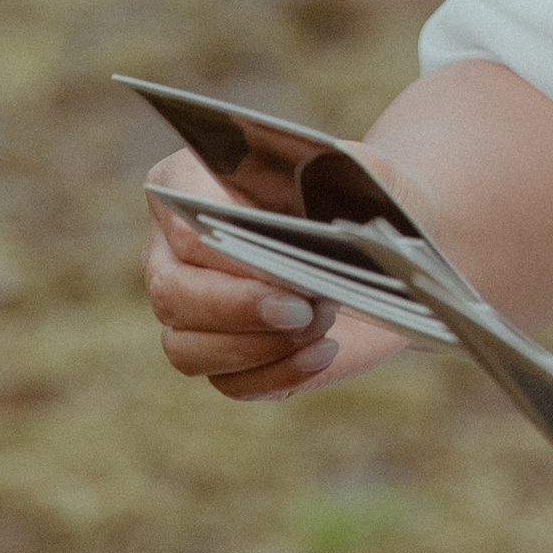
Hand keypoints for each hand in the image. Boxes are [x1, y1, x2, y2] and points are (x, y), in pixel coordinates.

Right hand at [144, 147, 403, 400]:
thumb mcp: (348, 169)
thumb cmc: (355, 190)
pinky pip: (229, 383)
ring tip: (320, 321)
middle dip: (240, 308)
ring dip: (257, 346)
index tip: (286, 263)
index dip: (233, 256)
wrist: (383, 235)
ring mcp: (190, 309)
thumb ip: (322, 179)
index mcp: (186, 183)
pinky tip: (321, 353)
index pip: (187, 229)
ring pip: (186, 348)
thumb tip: (309, 226)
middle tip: (304, 308)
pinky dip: (277, 375)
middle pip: (172, 293)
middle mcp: (170, 250)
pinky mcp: (225, 356)